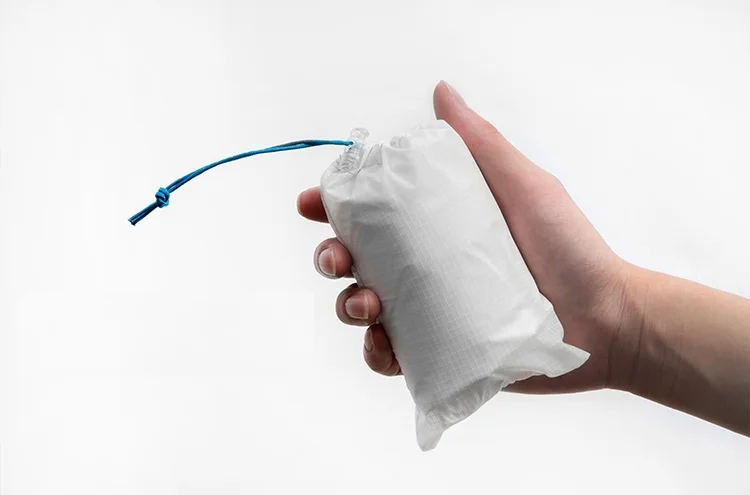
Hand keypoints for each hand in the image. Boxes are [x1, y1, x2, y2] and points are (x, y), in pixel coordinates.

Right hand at [297, 81, 634, 391]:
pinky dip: (376, 353)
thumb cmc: (569, 247)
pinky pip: (391, 357)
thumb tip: (442, 92)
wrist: (606, 319)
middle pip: (355, 261)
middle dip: (329, 257)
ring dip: (347, 306)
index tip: (313, 203)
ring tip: (367, 304)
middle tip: (338, 259)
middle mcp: (425, 268)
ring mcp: (429, 313)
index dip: (333, 206)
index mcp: (436, 227)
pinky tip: (384, 343)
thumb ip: (480, 143)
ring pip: (363, 310)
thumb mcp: (524, 186)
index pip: (371, 213)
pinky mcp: (440, 354)